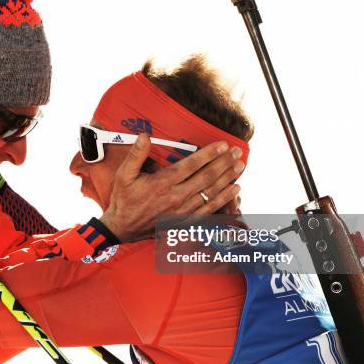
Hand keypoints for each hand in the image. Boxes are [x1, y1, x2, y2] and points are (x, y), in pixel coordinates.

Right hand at [100, 135, 242, 241]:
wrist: (123, 228)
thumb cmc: (124, 199)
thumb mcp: (124, 175)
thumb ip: (136, 154)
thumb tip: (145, 135)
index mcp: (163, 183)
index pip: (192, 165)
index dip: (209, 154)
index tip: (222, 145)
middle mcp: (176, 196)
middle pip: (206, 177)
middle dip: (224, 163)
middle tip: (237, 152)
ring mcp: (182, 210)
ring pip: (211, 193)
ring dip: (228, 178)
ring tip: (240, 166)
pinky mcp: (185, 221)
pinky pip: (209, 210)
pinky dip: (224, 200)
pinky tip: (235, 191)